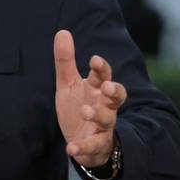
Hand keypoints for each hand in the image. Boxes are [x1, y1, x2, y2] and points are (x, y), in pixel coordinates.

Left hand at [54, 30, 126, 167]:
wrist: (81, 139)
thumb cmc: (78, 106)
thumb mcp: (67, 83)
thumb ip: (65, 61)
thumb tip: (62, 31)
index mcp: (96, 89)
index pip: (104, 75)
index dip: (101, 68)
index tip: (95, 60)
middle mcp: (104, 106)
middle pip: (117, 97)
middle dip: (114, 91)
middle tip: (106, 86)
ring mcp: (102, 126)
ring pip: (107, 120)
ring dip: (97, 115)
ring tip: (86, 111)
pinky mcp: (96, 145)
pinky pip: (92, 146)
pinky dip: (82, 147)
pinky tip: (70, 148)